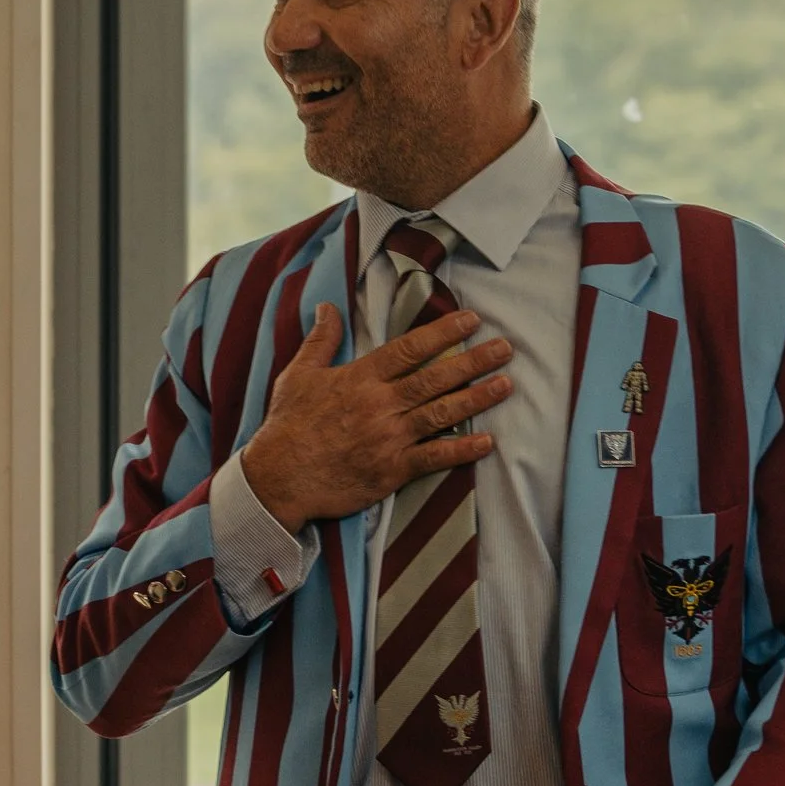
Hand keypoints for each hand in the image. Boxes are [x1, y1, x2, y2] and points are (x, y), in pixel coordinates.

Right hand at [242, 303, 512, 533]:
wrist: (278, 478)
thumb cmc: (287, 425)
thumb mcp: (298, 375)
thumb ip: (321, 340)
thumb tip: (327, 307)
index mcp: (360, 378)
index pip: (409, 349)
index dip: (443, 333)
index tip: (470, 321)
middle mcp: (379, 405)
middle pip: (435, 378)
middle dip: (473, 362)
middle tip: (505, 349)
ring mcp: (388, 438)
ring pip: (441, 413)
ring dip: (477, 399)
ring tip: (505, 385)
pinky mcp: (391, 470)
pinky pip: (434, 457)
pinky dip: (462, 450)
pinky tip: (487, 441)